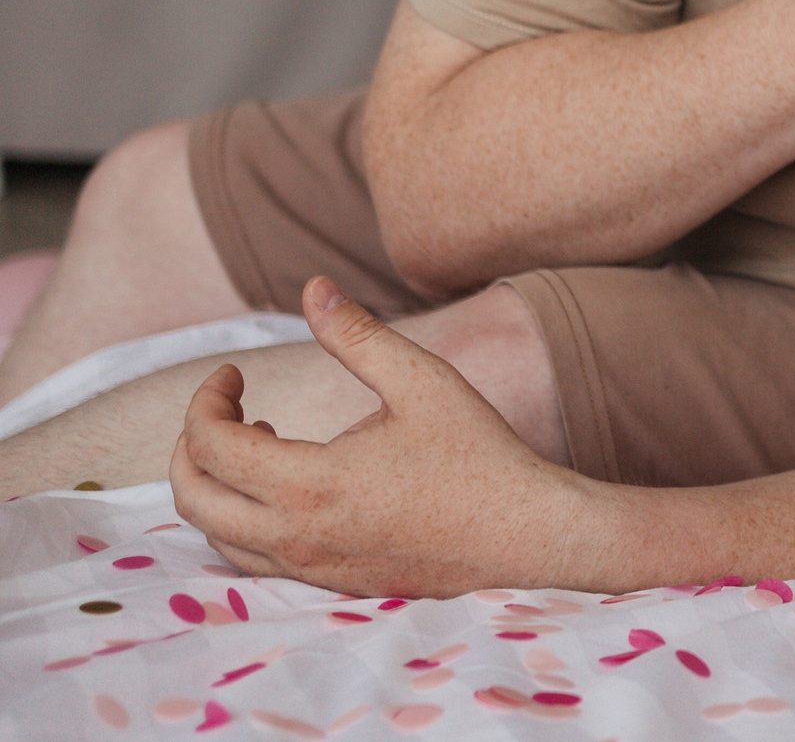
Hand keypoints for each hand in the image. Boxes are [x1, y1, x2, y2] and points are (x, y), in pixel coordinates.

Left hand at [171, 278, 597, 598]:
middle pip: (194, 499)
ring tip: (259, 442)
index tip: (235, 374)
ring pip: (217, 537)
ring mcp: (311, 568)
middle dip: (192, 446)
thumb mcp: (422, 380)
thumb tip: (313, 286)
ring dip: (215, 486)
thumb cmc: (478, 454)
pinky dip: (241, 520)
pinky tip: (285, 487)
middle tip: (228, 408)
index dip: (207, 401)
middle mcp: (296, 536)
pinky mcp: (331, 584)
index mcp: (309, 485)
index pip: (210, 447)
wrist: (524, 533)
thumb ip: (358, 334)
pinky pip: (253, 560)